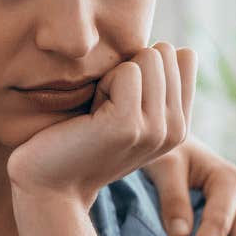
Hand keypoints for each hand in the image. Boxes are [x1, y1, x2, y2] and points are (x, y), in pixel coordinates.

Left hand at [7, 43, 197, 205]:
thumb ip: (156, 85)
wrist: (51, 186)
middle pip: (163, 53)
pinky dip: (101, 85)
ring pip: (148, 58)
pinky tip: (90, 118)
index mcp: (181, 124)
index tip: (122, 99)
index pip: (184, 56)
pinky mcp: (129, 126)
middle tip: (105, 109)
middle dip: (127, 71)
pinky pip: (126, 71)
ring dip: (113, 78)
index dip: (144, 66)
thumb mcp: (129, 111)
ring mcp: (156, 130)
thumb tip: (175, 48)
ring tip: (98, 114)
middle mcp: (177, 130)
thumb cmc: (80, 140)